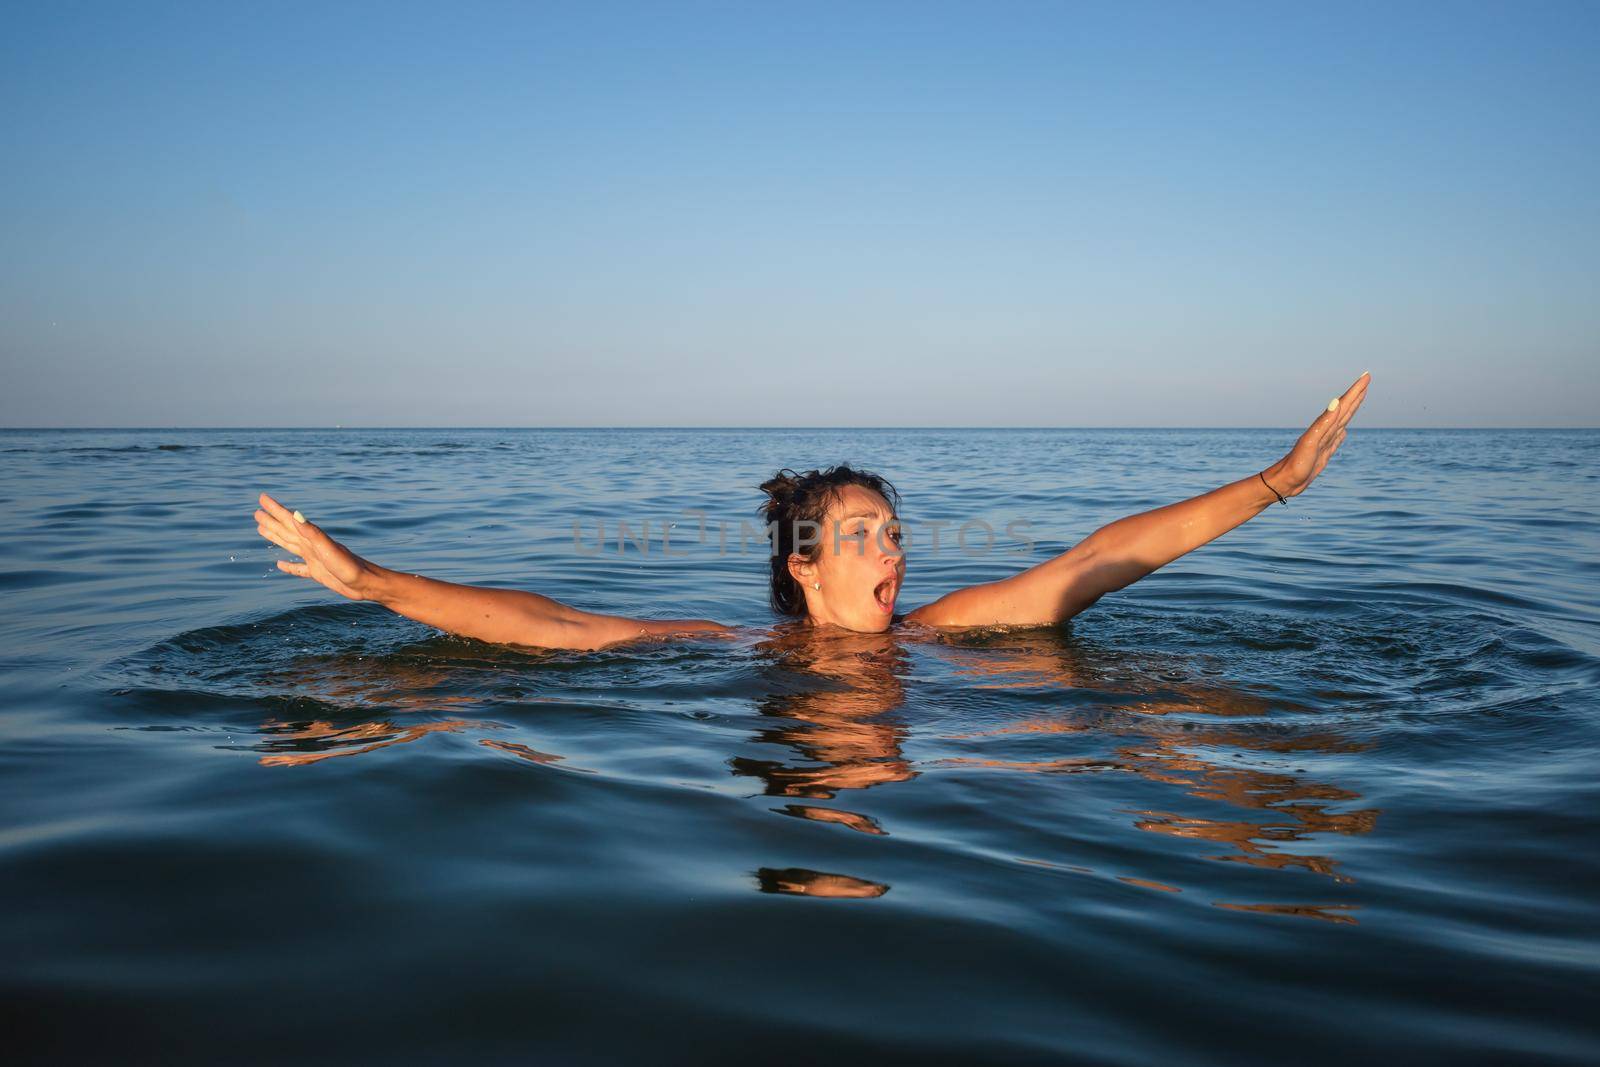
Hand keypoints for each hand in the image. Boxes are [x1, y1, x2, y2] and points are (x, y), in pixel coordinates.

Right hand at [254, 492, 374, 600]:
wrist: (367, 584)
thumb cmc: (350, 567)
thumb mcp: (329, 549)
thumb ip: (312, 533)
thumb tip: (295, 514)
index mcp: (312, 538)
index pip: (289, 520)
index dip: (275, 509)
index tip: (262, 498)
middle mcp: (312, 546)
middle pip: (287, 531)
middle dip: (272, 521)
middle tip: (257, 512)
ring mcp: (315, 559)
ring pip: (290, 545)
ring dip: (276, 537)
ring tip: (262, 530)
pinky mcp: (318, 573)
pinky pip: (298, 568)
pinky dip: (288, 566)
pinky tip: (280, 564)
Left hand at [1264, 372, 1370, 498]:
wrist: (1285, 481)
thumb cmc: (1296, 464)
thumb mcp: (1311, 442)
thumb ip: (1323, 422)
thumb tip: (1336, 401)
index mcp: (1324, 425)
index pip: (1344, 404)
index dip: (1356, 390)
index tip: (1366, 375)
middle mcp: (1325, 430)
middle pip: (1345, 408)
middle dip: (1356, 394)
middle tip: (1366, 379)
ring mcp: (1325, 441)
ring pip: (1342, 420)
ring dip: (1351, 408)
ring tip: (1360, 398)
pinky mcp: (1323, 453)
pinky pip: (1337, 438)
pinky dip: (1342, 431)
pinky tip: (1344, 430)